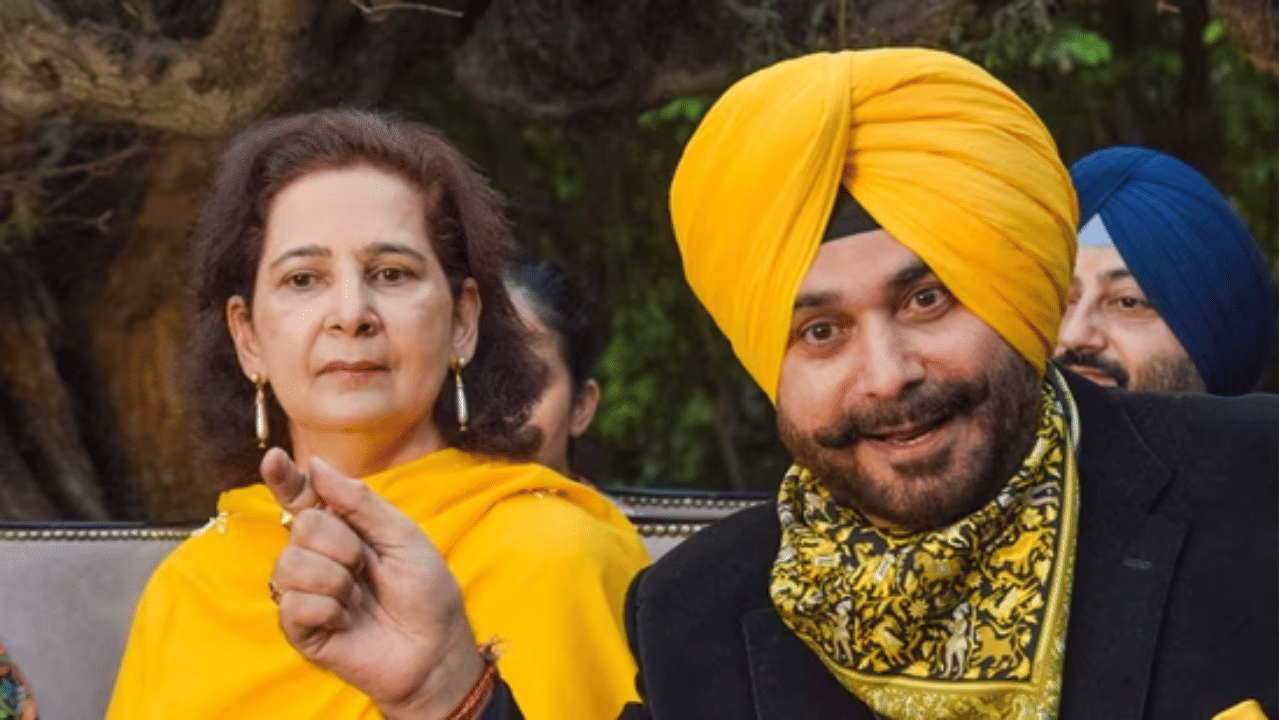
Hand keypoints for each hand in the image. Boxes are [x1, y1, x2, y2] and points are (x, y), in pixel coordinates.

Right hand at [261, 449, 484, 719]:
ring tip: (358, 597)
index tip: (274, 458)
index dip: (285, 478)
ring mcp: (305, 592)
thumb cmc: (426, 592)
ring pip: (290, 564)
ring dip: (336, 580)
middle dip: (343, 544)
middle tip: (368, 567)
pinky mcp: (300, 629)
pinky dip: (329, 610)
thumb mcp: (403, 536)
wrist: (435, 649)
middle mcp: (317, 556)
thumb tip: (316, 465)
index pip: (302, 498)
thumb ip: (359, 501)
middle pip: (302, 527)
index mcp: (342, 529)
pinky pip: (293, 604)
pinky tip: (347, 621)